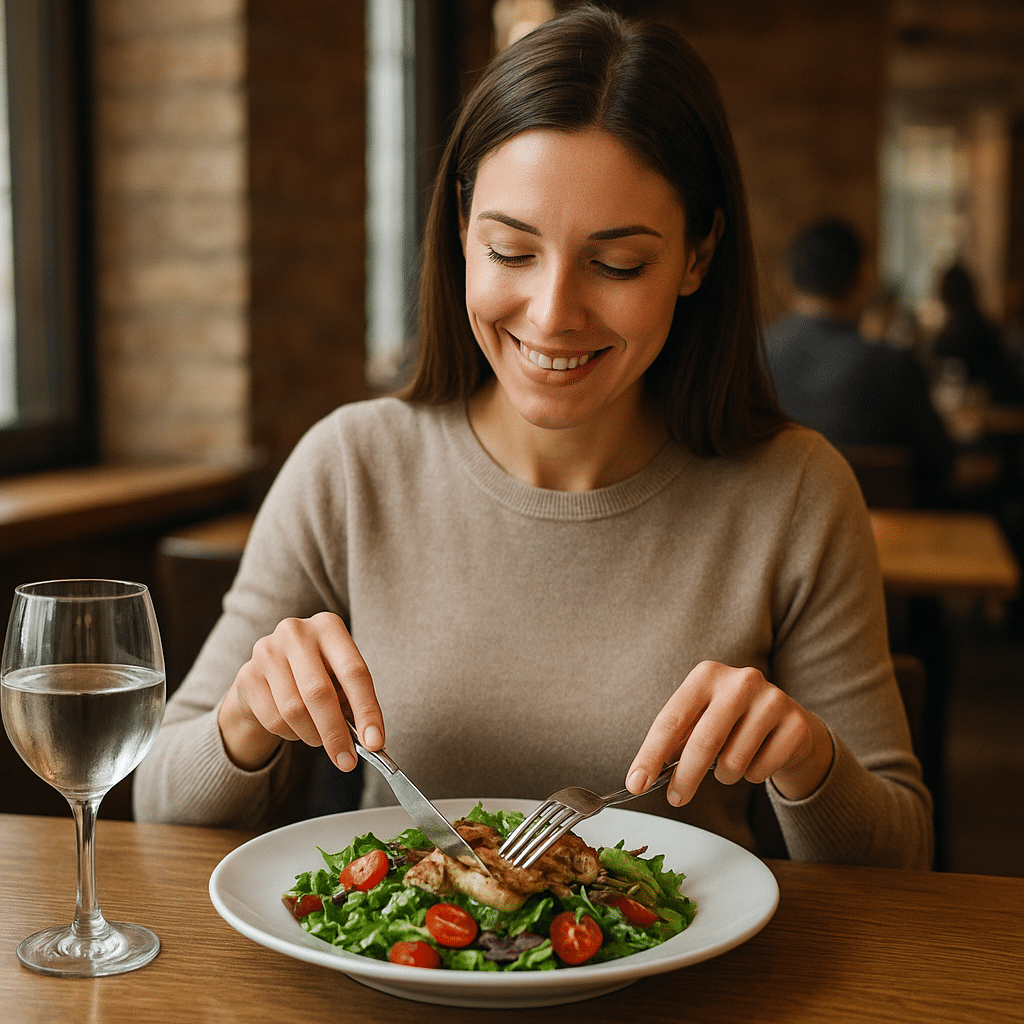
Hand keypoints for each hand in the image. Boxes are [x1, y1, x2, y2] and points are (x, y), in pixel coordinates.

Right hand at [217, 612, 384, 771]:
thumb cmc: (316, 675)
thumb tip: (369, 741)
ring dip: (313, 735)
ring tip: (320, 736)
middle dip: (336, 734)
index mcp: (329, 626)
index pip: (354, 672)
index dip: (367, 710)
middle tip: (347, 761)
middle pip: (319, 692)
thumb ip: (353, 701)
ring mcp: (266, 651)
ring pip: (294, 710)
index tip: (374, 742)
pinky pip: (273, 720)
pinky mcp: (247, 676)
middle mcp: (296, 632)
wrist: (268, 674)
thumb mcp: (340, 677)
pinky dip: (291, 733)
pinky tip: (296, 727)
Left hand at [626, 660, 833, 804]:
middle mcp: (740, 681)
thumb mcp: (700, 719)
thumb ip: (675, 741)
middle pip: (703, 742)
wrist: (786, 721)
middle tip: (675, 799)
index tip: (636, 783)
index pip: (671, 720)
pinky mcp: (795, 725)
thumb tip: (642, 776)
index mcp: (707, 675)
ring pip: (733, 761)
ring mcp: (772, 700)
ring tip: (730, 763)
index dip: (650, 755)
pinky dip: (753, 775)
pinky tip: (759, 758)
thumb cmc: (731, 722)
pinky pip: (761, 770)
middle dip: (685, 778)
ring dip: (725, 774)